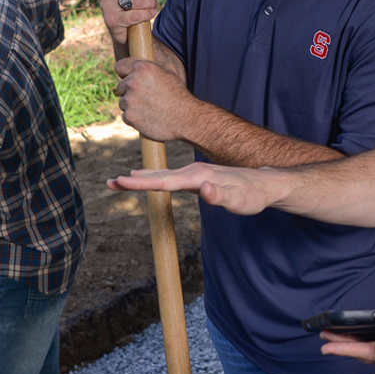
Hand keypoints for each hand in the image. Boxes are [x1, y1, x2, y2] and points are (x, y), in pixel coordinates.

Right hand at [108, 161, 273, 215]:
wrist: (264, 182)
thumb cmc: (252, 195)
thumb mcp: (239, 200)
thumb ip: (221, 195)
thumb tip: (204, 189)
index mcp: (198, 177)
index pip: (165, 182)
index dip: (142, 183)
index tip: (121, 181)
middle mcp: (193, 173)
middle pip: (158, 177)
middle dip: (133, 181)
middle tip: (109, 183)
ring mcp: (193, 174)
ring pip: (161, 176)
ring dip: (139, 179)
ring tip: (119, 181)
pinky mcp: (196, 178)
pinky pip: (169, 178)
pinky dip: (152, 178)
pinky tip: (143, 179)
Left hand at [114, 56, 197, 141]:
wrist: (185, 118)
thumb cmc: (179, 94)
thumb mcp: (170, 71)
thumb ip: (153, 65)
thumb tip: (143, 63)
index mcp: (142, 68)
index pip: (119, 66)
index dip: (124, 73)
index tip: (128, 78)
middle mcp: (132, 82)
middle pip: (120, 87)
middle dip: (129, 92)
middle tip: (145, 98)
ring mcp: (129, 100)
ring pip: (122, 102)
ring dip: (132, 106)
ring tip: (149, 108)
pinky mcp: (129, 116)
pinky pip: (126, 116)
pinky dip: (134, 118)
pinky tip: (147, 117)